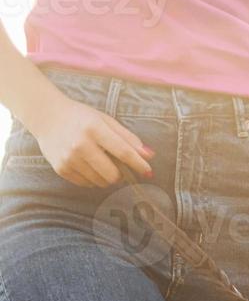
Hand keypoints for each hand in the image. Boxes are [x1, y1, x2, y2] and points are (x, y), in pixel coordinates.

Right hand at [29, 96, 152, 187]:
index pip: (123, 152)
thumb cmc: (81, 118)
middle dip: (120, 174)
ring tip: (99, 162)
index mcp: (94, 129)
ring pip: (101, 182)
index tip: (148, 172)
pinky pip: (87, 184)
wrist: (46, 117)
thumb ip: (128, 138)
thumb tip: (150, 155)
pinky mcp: (61, 168)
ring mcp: (69, 158)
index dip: (139, 165)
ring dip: (106, 177)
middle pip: (112, 174)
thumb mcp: (105, 121)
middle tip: (116, 166)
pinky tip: (86, 165)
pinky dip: (92, 178)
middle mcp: (80, 145)